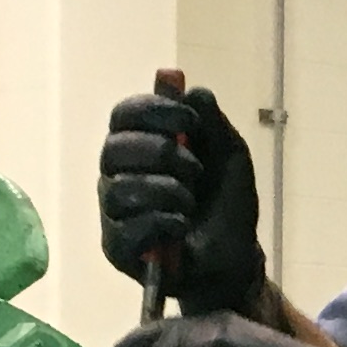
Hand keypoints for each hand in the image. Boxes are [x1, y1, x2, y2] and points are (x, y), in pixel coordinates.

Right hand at [98, 87, 268, 316]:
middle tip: (195, 170)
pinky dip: (162, 223)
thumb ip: (211, 122)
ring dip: (167, 192)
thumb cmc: (225, 203)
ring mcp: (113, 211)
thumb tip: (190, 89)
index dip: (152, 110)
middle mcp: (117, 173)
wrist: (233, 257)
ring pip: (121, 188)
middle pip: (114, 148)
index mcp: (140, 144)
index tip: (188, 121)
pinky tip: (180, 228)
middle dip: (162, 154)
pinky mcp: (115, 246)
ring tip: (191, 204)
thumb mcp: (230, 156)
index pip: (124, 114)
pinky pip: (127, 228)